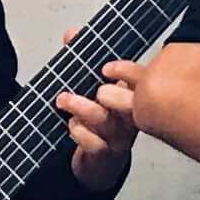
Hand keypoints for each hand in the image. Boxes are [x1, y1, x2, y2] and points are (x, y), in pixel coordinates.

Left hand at [56, 54, 141, 190]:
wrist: (100, 165)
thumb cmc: (97, 123)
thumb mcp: (91, 91)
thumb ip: (82, 63)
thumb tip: (71, 34)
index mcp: (130, 96)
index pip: (136, 79)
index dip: (123, 72)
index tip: (103, 68)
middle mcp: (129, 115)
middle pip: (123, 99)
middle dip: (100, 91)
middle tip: (75, 86)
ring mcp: (120, 136)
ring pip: (104, 119)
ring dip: (80, 108)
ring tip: (63, 101)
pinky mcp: (107, 154)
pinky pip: (95, 143)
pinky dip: (79, 132)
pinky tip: (71, 126)